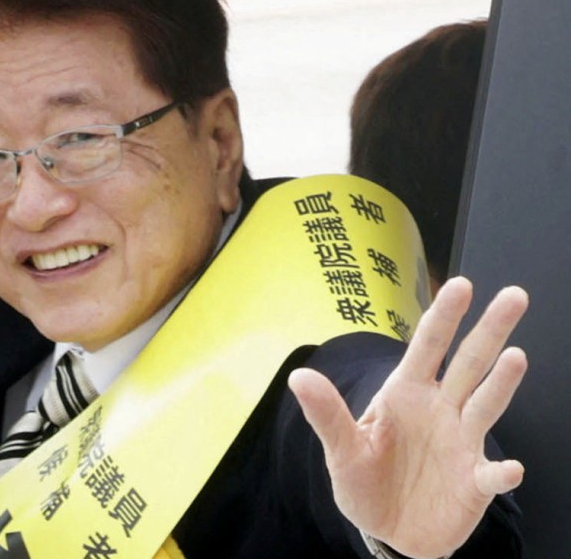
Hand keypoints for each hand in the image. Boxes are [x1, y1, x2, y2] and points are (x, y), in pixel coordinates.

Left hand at [287, 276, 527, 558]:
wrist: (388, 531)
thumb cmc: (365, 481)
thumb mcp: (341, 449)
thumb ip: (326, 414)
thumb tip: (298, 376)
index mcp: (406, 393)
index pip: (427, 347)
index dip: (443, 316)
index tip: (460, 284)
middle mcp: (441, 410)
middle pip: (469, 363)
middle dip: (490, 330)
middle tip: (514, 295)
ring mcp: (462, 443)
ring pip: (486, 405)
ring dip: (502, 382)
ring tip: (516, 357)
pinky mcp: (475, 483)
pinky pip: (491, 475)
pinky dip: (501, 473)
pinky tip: (509, 469)